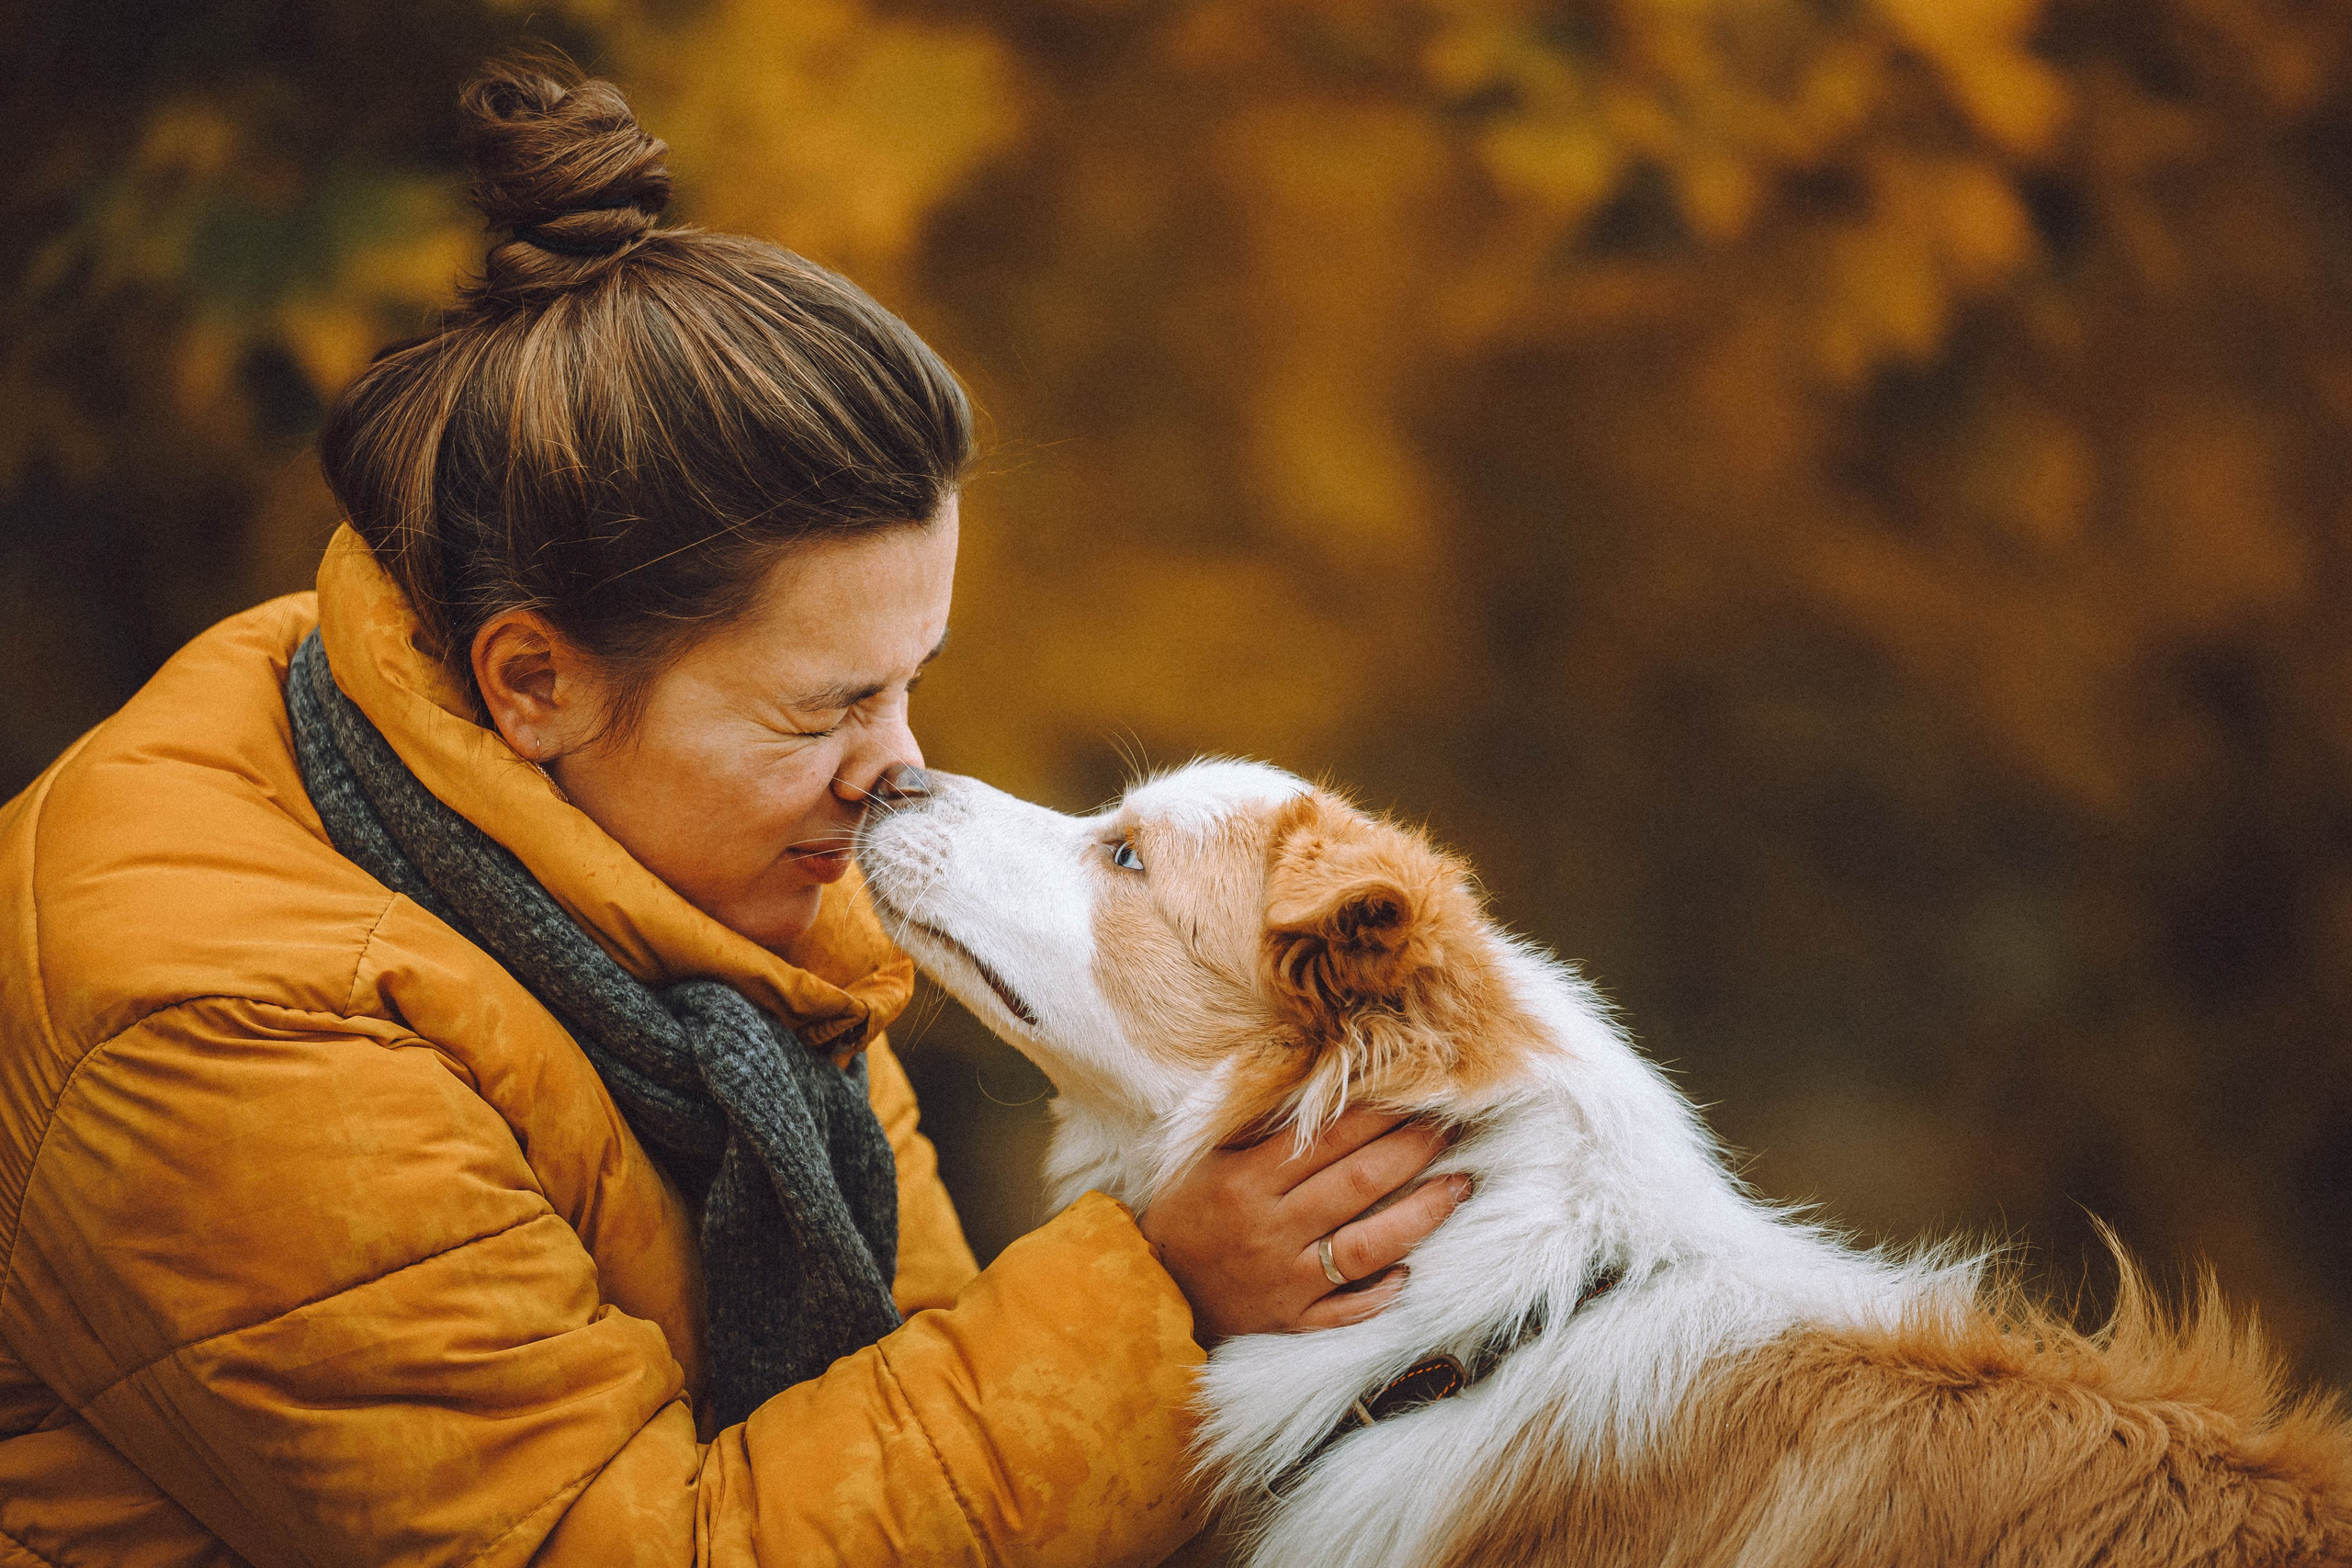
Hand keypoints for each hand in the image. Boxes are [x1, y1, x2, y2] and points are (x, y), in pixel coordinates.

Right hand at [1136, 1108, 1470, 1343]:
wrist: (1151, 1290)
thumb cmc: (1186, 1213)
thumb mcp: (1206, 1158)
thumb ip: (1257, 1125)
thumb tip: (1316, 1085)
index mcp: (1247, 1180)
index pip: (1327, 1138)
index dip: (1378, 1114)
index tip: (1418, 1094)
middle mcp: (1271, 1228)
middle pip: (1357, 1183)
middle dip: (1412, 1151)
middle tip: (1451, 1128)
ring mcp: (1286, 1279)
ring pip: (1366, 1246)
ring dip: (1420, 1215)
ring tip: (1459, 1187)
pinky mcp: (1293, 1321)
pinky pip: (1347, 1311)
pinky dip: (1381, 1292)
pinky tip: (1413, 1269)